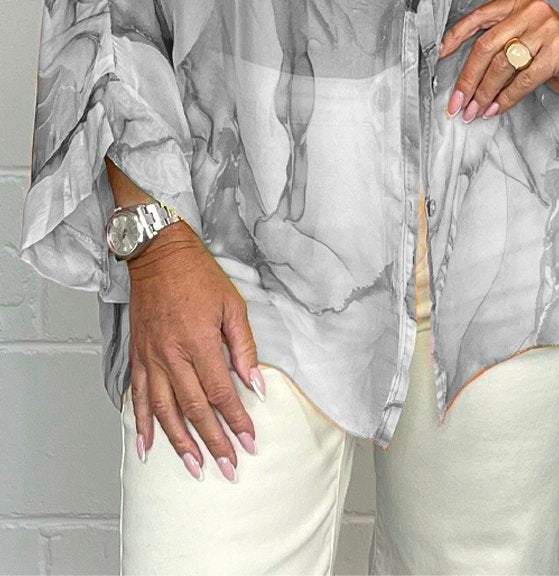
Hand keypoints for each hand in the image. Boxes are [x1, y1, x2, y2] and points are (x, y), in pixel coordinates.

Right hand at [125, 220, 263, 480]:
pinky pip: (139, 397)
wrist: (158, 255)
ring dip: (180, 443)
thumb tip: (256, 385)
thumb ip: (243, 347)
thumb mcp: (232, 304)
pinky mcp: (138, 356)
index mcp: (199, 342)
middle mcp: (172, 356)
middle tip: (228, 469)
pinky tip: (147, 446)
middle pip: (194, 409)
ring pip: (165, 411)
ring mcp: (151, 358)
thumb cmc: (199, 276)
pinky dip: (142, 424)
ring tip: (194, 467)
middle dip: (213, 442)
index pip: (221, 393)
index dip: (236, 421)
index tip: (250, 443)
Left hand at [437, 0, 558, 120]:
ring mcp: (547, 28)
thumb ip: (501, 42)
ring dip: (484, 93)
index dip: (456, 36)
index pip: (479, 16)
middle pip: (486, 45)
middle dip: (467, 78)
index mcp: (520, 1)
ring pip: (502, 65)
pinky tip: (496, 109)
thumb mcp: (527, 39)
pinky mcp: (558, 51)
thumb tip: (464, 70)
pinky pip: (523, 80)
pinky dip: (506, 98)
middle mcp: (533, 9)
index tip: (441, 56)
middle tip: (457, 102)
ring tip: (475, 111)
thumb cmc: (557, 53)